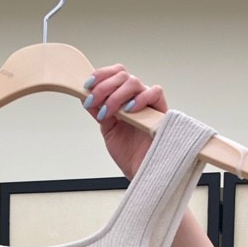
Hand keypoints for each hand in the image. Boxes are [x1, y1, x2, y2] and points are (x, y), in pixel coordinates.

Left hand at [82, 65, 167, 179]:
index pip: (115, 75)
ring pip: (134, 82)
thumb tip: (85, 95)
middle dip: (104, 86)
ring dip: (116, 95)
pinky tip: (128, 110)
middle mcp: (137, 98)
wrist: (142, 171)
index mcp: (124, 99)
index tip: (87, 85)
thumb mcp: (107, 129)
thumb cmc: (129, 154)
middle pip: (122, 75)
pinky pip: (155, 93)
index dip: (101, 75)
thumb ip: (99, 111)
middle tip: (93, 101)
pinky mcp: (161, 111)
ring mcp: (149, 103)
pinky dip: (140, 98)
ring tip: (108, 112)